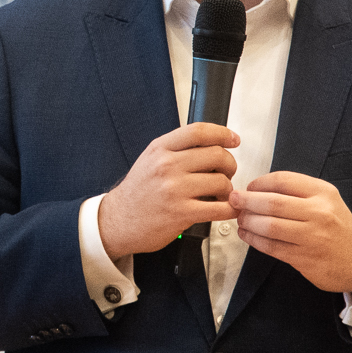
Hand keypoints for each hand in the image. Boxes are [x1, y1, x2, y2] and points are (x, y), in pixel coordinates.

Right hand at [97, 123, 241, 258]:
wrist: (118, 220)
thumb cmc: (137, 193)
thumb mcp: (150, 160)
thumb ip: (176, 149)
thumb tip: (210, 143)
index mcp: (160, 149)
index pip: (199, 132)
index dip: (223, 133)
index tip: (233, 139)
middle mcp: (167, 166)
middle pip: (217, 155)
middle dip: (229, 165)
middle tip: (226, 173)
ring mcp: (174, 190)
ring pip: (221, 182)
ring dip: (228, 189)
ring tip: (221, 194)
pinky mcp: (181, 213)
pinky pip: (219, 208)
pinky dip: (230, 209)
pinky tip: (226, 209)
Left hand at [230, 172, 351, 295]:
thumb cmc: (336, 226)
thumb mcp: (325, 199)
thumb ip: (295, 191)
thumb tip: (256, 188)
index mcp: (323, 193)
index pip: (283, 180)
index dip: (259, 183)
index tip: (248, 187)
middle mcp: (319, 213)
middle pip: (272, 203)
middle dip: (246, 201)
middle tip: (234, 200)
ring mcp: (312, 237)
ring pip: (269, 226)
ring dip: (248, 221)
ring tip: (241, 219)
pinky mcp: (304, 258)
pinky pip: (271, 246)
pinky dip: (253, 239)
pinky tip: (247, 234)